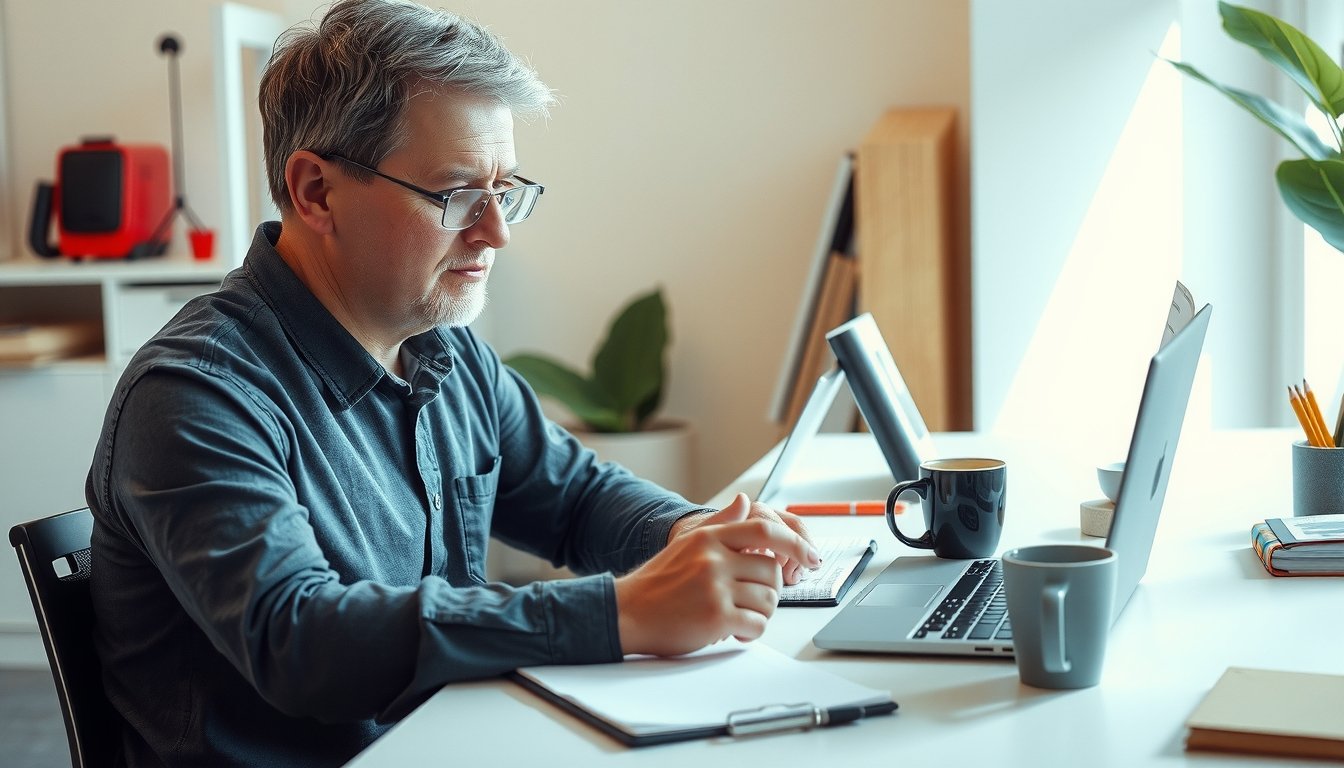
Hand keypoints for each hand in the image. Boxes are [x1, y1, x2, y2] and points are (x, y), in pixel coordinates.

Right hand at [614, 494, 819, 656]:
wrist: (626, 612)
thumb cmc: (657, 582)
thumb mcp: (687, 543)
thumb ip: (719, 522)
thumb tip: (744, 501)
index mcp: (710, 537)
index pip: (765, 531)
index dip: (796, 543)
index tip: (812, 557)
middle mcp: (714, 558)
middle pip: (772, 571)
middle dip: (770, 589)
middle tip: (753, 600)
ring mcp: (715, 587)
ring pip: (769, 599)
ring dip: (761, 612)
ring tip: (740, 615)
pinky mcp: (717, 616)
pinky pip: (757, 623)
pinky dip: (752, 631)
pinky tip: (735, 629)